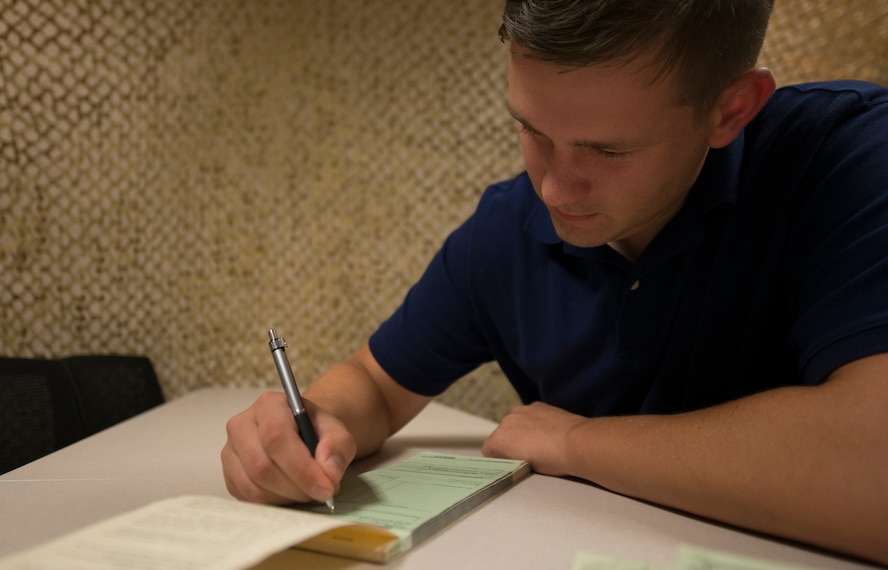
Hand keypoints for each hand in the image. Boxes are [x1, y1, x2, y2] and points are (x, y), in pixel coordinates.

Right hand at [221, 391, 356, 504]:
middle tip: (321, 492)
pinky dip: (274, 502)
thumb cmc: (315, 432)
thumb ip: (338, 446)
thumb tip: (329, 471)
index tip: (326, 487)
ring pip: (253, 487)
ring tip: (308, 489)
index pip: (277, 438)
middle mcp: (242, 425)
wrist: (300, 435)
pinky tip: (290, 492)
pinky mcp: (229, 475)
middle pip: (262, 466)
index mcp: (269, 405)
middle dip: (296, 486)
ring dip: (287, 496)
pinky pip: (247, 498)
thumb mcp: (336, 432)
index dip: (302, 468)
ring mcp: (230, 451)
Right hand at [482, 401, 585, 476]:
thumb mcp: (525, 468)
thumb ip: (512, 459)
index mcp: (499, 439)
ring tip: (540, 443)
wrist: (576, 443)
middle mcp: (507, 421)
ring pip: (515, 423)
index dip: (500, 458)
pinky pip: (529, 415)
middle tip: (528, 455)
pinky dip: (534, 422)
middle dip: (511, 443)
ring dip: (522, 430)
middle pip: (501, 434)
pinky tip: (547, 432)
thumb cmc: (553, 459)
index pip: (488, 450)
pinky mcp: (537, 406)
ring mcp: (522, 411)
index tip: (511, 463)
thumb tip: (514, 457)